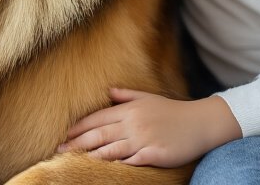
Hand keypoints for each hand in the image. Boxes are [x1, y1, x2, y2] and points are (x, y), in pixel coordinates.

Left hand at [57, 90, 240, 167]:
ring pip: (111, 148)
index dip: (79, 127)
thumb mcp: (148, 98)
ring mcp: (143, 139)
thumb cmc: (173, 111)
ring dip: (90, 154)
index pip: (97, 118)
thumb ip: (127, 95)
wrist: (201, 122)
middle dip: (76, 142)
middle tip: (58, 149)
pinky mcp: (154, 153)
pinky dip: (116, 164)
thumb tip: (108, 91)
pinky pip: (130, 160)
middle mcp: (133, 123)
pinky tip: (103, 167)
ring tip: (72, 159)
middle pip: (99, 134)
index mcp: (130, 109)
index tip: (63, 134)